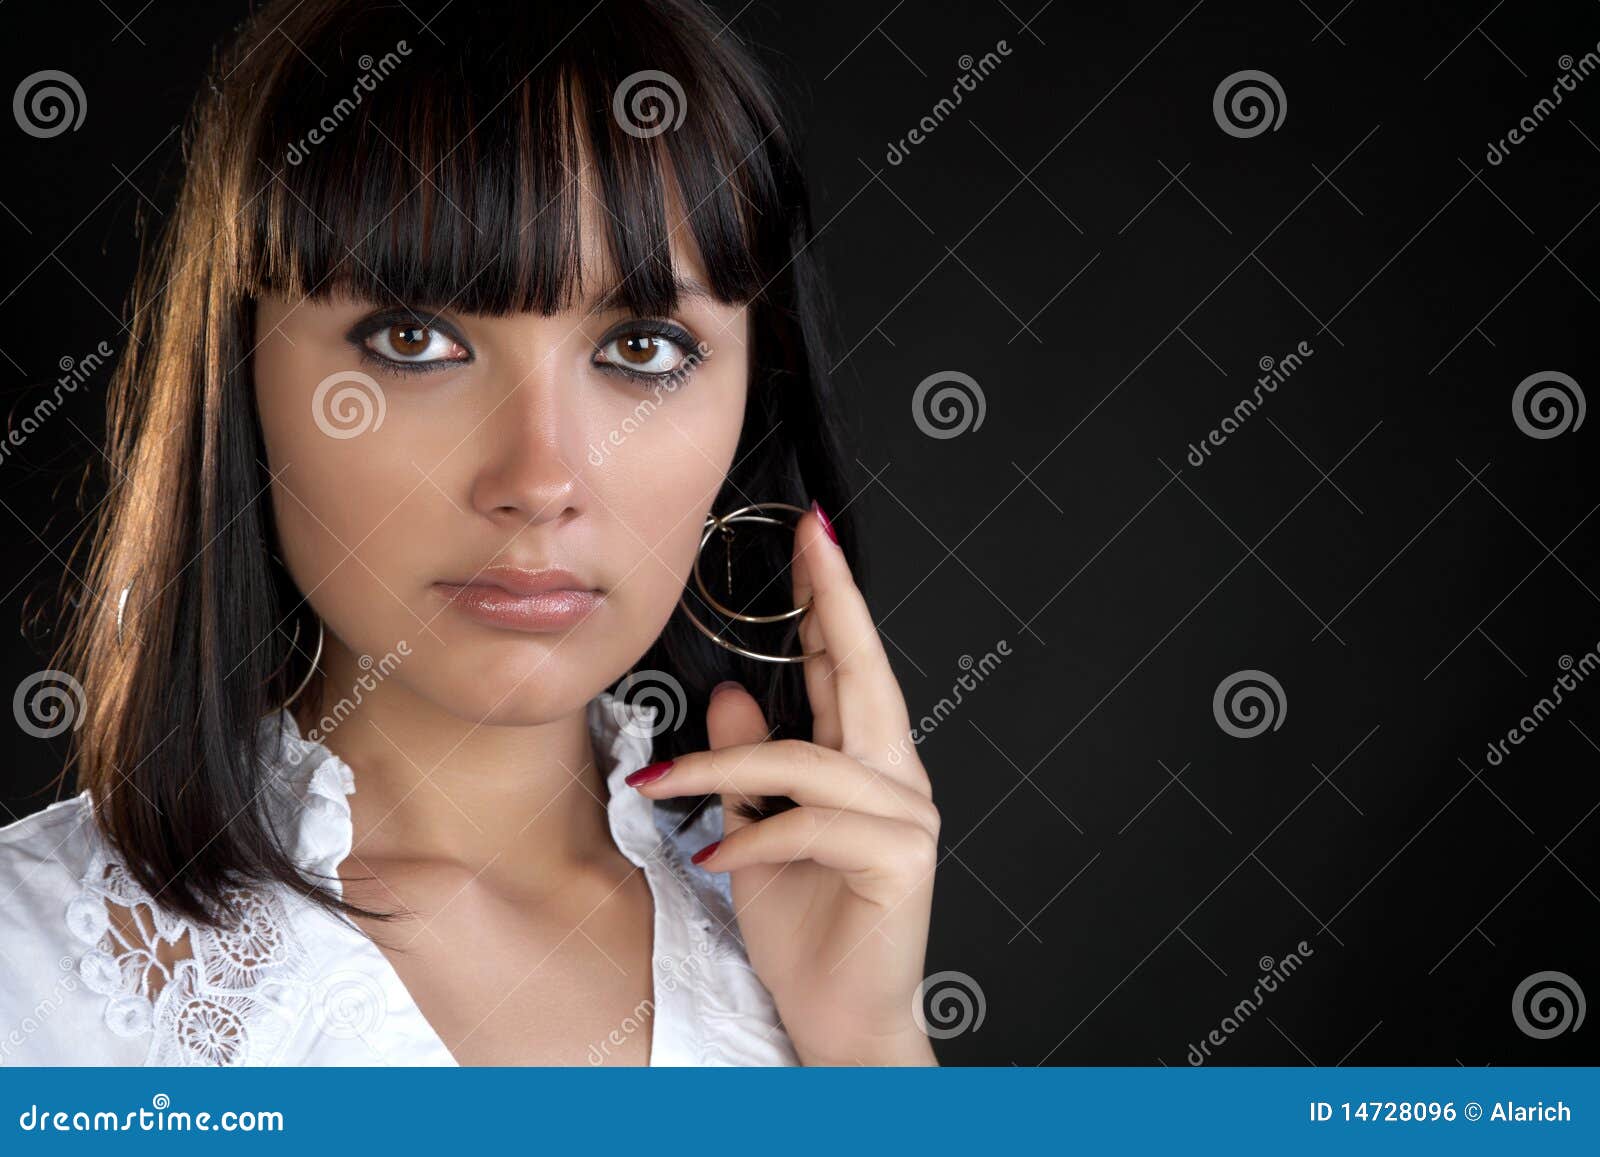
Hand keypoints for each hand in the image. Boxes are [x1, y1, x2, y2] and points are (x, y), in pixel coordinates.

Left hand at [626, 501, 938, 1065]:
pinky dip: (755, 837)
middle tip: (808, 542)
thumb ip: (749, 767)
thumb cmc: (807, 935)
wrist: (838, 1019)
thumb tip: (730, 696)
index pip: (847, 669)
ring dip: (727, 765)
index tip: (811, 541)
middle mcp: (896, 781)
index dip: (829, 603)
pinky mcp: (901, 858)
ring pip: (809, 759)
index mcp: (866, 768)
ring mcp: (907, 818)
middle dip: (832, 602)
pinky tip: (719, 857)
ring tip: (665, 782)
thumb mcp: (756, 834)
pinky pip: (811, 823)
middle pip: (863, 675)